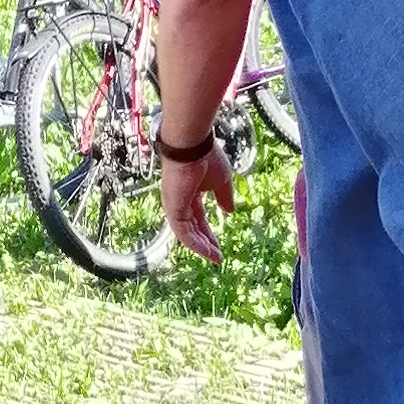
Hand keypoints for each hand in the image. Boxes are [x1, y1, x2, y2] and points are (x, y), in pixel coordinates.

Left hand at [161, 141, 236, 261]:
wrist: (193, 145)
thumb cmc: (206, 156)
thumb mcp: (221, 181)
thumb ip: (224, 197)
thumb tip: (229, 211)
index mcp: (190, 192)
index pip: (199, 217)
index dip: (209, 231)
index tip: (218, 244)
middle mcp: (180, 200)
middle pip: (193, 227)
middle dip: (205, 242)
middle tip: (216, 255)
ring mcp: (175, 205)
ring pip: (187, 233)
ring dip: (201, 246)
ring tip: (214, 257)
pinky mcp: (173, 208)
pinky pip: (183, 232)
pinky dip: (195, 243)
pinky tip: (207, 251)